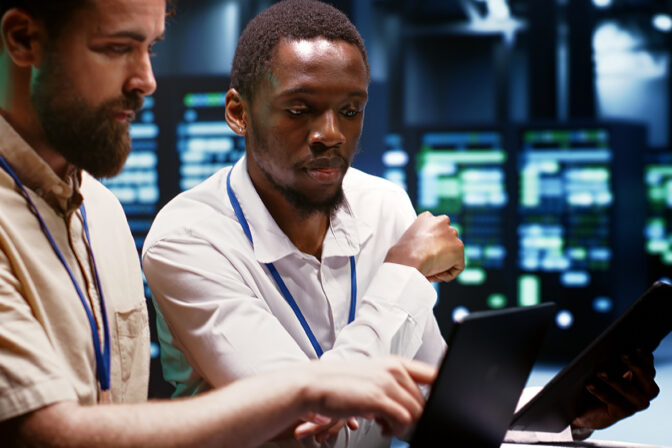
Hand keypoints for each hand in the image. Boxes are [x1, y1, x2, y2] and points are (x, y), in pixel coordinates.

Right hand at [296, 357, 436, 438]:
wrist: (315, 384)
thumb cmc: (341, 383)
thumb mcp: (372, 378)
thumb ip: (393, 386)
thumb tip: (413, 406)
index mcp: (395, 363)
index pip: (433, 373)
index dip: (443, 387)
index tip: (446, 403)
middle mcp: (394, 370)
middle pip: (424, 400)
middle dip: (415, 417)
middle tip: (396, 424)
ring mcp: (387, 383)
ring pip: (416, 411)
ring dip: (404, 425)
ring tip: (387, 426)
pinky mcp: (379, 398)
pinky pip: (404, 419)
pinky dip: (397, 429)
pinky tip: (382, 427)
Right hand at [385, 212, 464, 281]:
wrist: (409, 258)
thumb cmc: (402, 254)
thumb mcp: (407, 241)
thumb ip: (418, 241)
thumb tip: (422, 252)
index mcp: (427, 217)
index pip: (434, 230)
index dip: (430, 245)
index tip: (422, 254)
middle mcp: (442, 221)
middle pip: (446, 239)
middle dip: (439, 252)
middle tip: (428, 264)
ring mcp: (452, 234)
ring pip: (452, 253)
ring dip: (443, 264)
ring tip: (429, 271)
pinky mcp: (459, 247)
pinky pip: (457, 265)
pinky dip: (448, 274)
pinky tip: (436, 275)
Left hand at [572, 349, 658, 430]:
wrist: (582, 406)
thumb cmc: (595, 381)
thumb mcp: (604, 368)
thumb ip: (611, 360)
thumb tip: (606, 347)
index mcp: (639, 380)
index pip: (649, 369)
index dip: (646, 359)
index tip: (637, 348)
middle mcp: (641, 395)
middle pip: (650, 386)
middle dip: (638, 369)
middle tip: (622, 355)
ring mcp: (631, 406)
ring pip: (633, 395)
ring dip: (618, 382)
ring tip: (600, 372)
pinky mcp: (618, 414)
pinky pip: (615, 404)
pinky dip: (602, 393)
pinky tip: (589, 385)